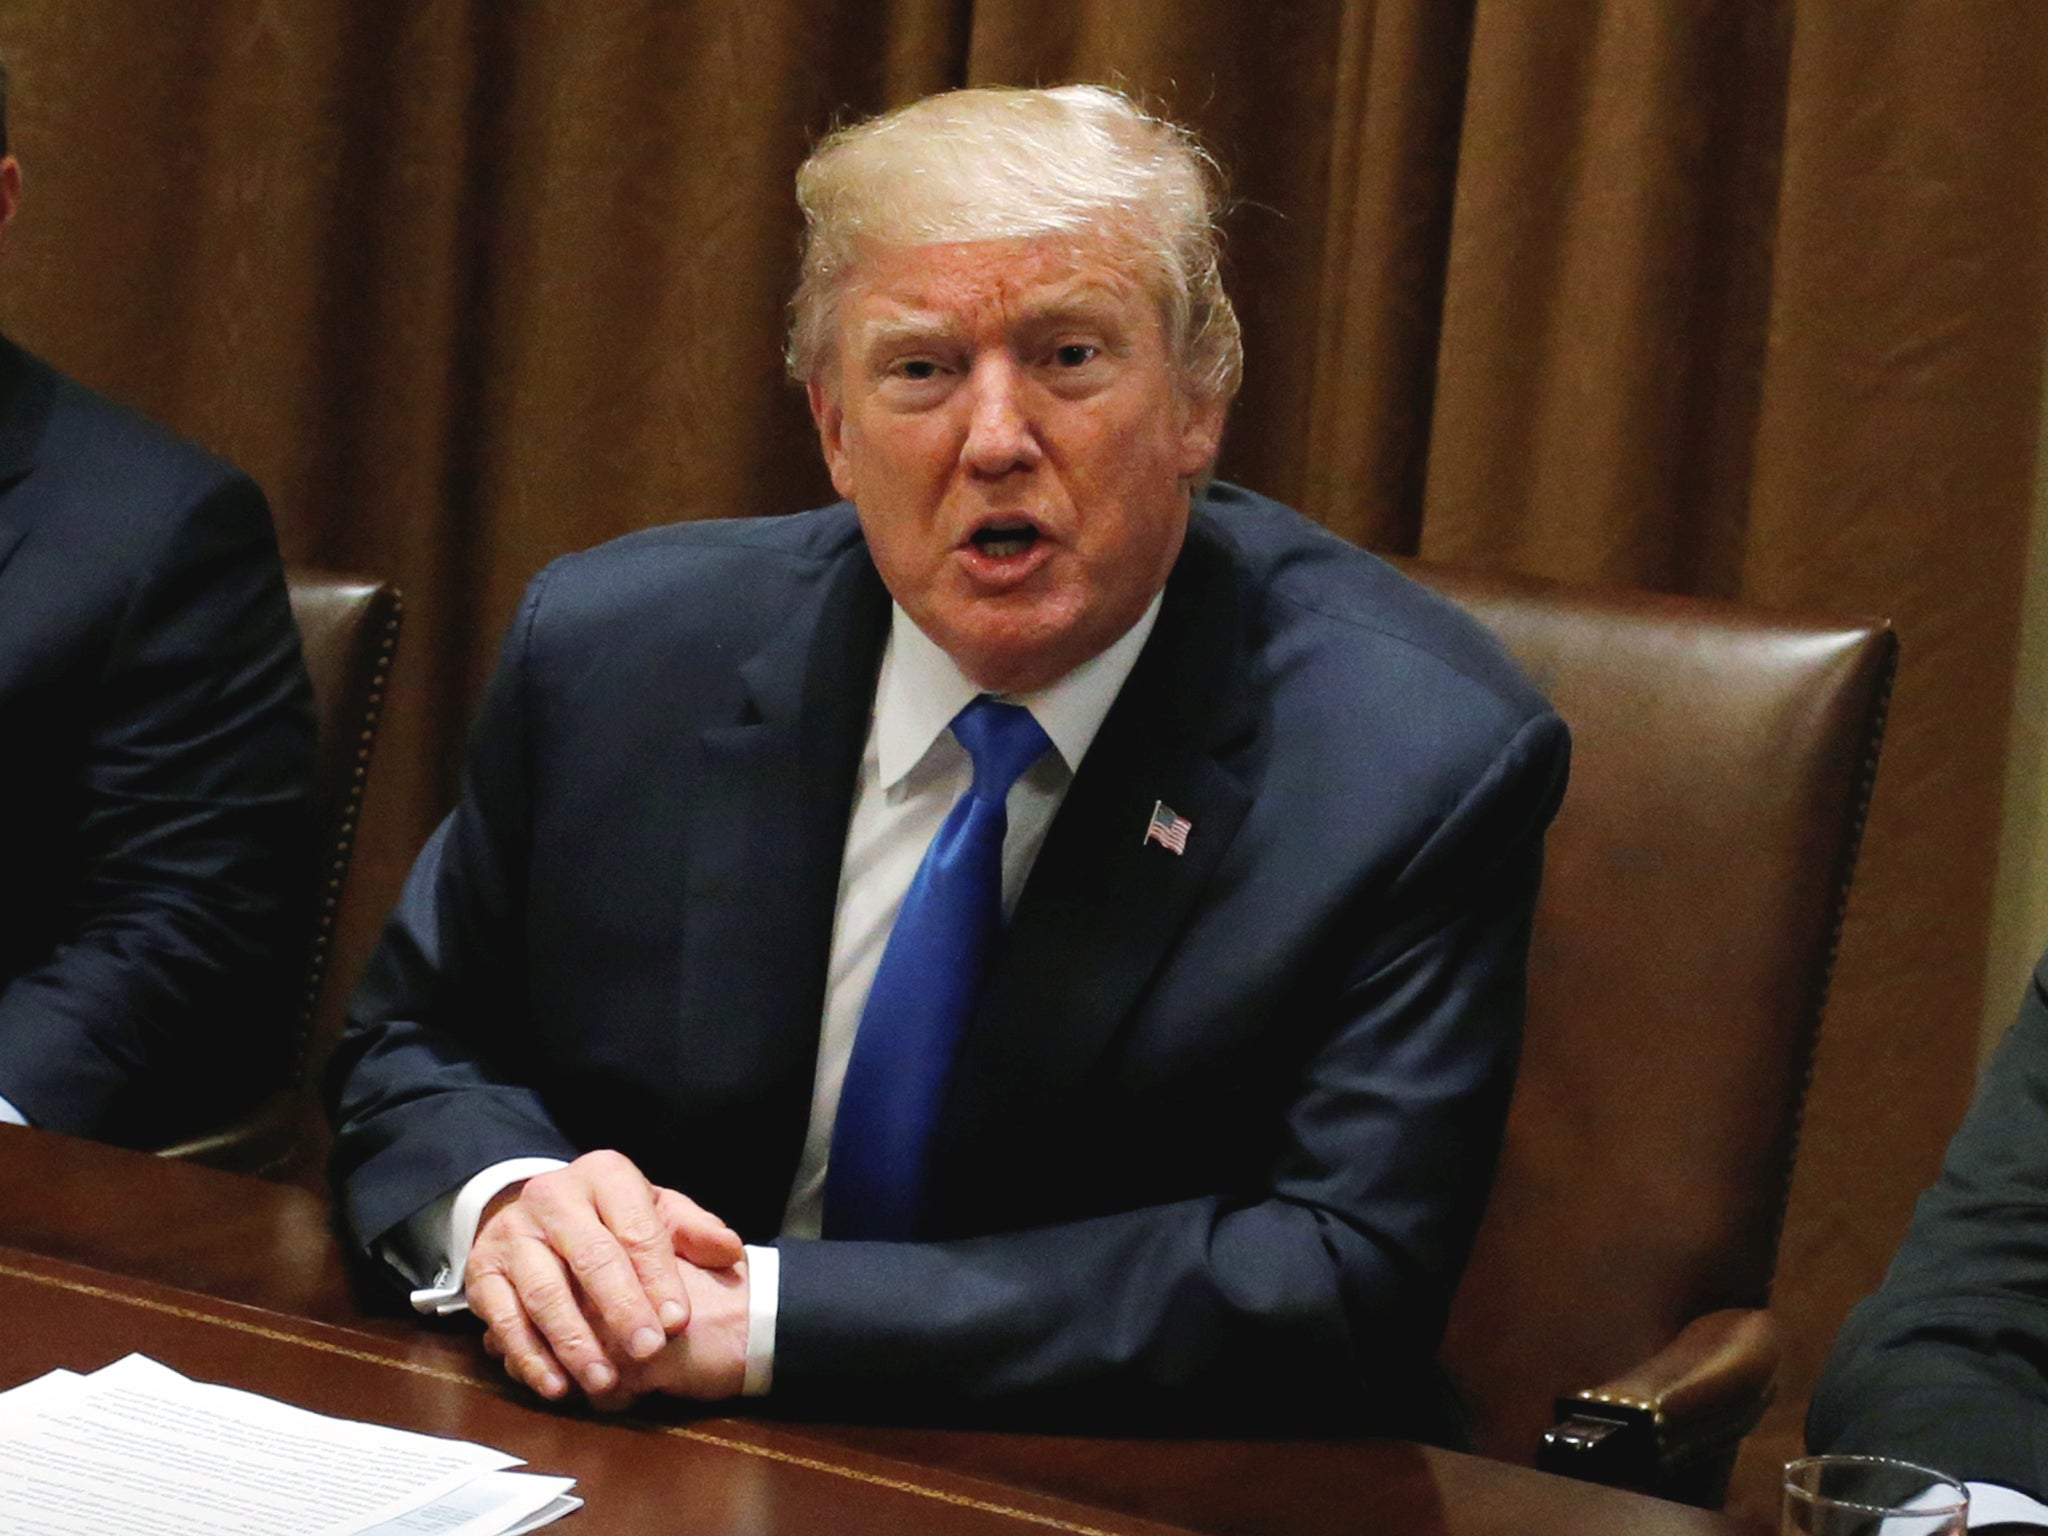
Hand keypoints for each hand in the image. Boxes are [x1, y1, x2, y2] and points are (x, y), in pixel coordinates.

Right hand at [466, 1149, 743, 1401]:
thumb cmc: (612, 1218)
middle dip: (622, 1309)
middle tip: (648, 1352)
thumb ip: (694, 1231)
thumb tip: (729, 1251)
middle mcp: (552, 1196)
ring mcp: (511, 1234)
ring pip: (544, 1292)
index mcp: (604, 1175)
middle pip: (591, 1257)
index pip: (636, 1229)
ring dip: (575, 1342)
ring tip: (605, 1381)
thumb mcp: (656, 1211)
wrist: (538, 1213)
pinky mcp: (481, 1271)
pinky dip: (529, 1356)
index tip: (678, 1321)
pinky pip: (503, 1319)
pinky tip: (556, 1385)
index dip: (659, 1277)